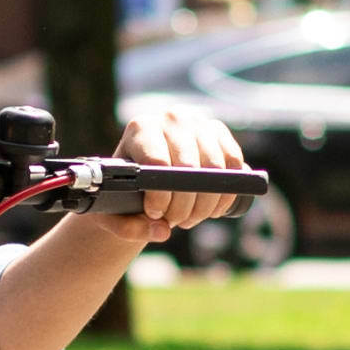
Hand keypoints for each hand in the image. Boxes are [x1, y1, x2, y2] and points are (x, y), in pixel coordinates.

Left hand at [113, 102, 246, 240]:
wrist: (147, 174)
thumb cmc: (127, 192)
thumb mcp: (114, 214)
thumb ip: (128, 228)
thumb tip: (162, 231)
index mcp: (141, 128)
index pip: (159, 164)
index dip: (161, 197)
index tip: (156, 214)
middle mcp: (172, 118)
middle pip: (189, 170)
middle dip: (184, 206)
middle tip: (176, 220)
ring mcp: (200, 123)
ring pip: (215, 170)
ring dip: (205, 204)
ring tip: (191, 216)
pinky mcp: (221, 133)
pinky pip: (234, 165)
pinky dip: (226, 193)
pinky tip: (212, 206)